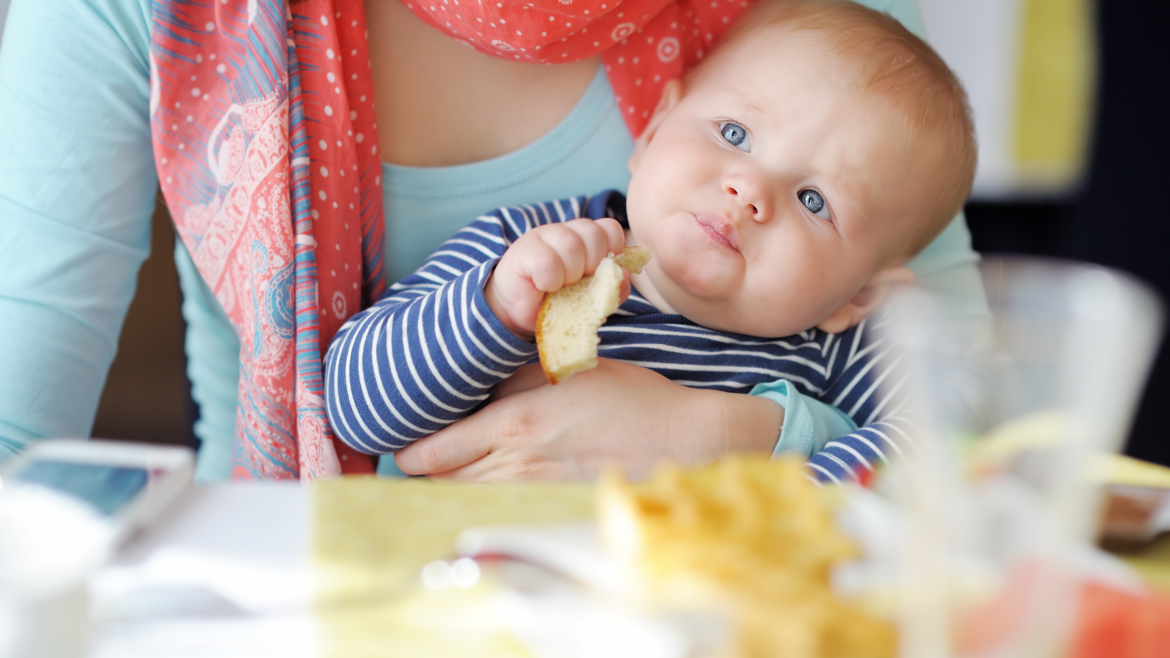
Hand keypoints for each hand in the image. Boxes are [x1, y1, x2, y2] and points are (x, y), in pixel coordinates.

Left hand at [393, 359, 784, 480]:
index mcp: (514, 425)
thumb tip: (478, 385)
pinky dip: (481, 496)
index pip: (434, 453)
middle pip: (441, 483)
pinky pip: (497, 506)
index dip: (409, 450)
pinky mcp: (551, 506)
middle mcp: (516, 466)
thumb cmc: (629, 397)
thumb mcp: (567, 367)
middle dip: (422, 469)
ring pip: (466, 498)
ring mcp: (533, 492)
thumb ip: (514, 376)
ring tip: (445, 466)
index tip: (404, 438)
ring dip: (449, 483)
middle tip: (419, 451)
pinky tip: (487, 480)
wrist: (680, 440)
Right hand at [485, 218, 625, 338]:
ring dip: (569, 274)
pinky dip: (550, 280)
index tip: (599, 272)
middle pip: (594, 234)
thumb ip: (613, 288)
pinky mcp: (524, 249)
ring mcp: (544, 236)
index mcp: (586, 239)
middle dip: (591, 265)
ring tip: (559, 286)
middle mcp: (566, 232)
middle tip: (577, 282)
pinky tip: (543, 286)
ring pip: (571, 244)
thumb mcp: (591, 299)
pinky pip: (548, 261)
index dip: (612, 251)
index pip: (611, 229)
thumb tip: (625, 275)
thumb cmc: (556, 303)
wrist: (516, 313)